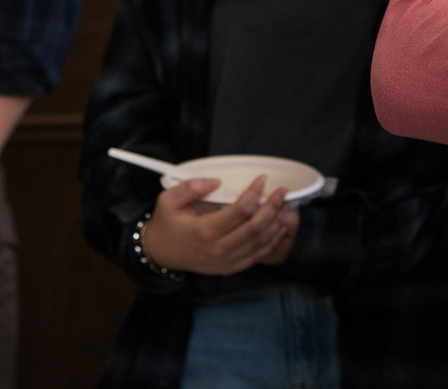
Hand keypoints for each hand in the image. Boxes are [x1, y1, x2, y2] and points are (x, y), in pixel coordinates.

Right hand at [141, 176, 295, 275]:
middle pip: (255, 227)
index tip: (263, 179)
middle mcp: (218, 249)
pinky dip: (272, 242)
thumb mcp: (169, 200)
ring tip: (287, 206)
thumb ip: (191, 187)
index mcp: (204, 231)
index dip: (255, 193)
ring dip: (276, 223)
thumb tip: (216, 181)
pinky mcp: (229, 268)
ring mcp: (225, 262)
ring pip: (260, 242)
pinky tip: (280, 227)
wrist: (161, 254)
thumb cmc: (166, 224)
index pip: (240, 211)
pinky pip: (257, 256)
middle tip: (283, 192)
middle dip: (273, 207)